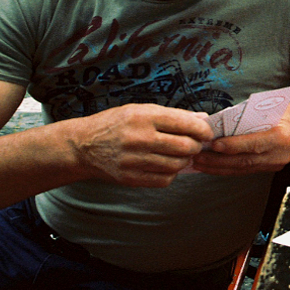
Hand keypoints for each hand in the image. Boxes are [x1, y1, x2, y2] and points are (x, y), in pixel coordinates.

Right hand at [72, 104, 213, 186]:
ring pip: (177, 164)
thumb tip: (203, 118)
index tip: (207, 133)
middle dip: (196, 146)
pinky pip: (164, 179)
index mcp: (143, 117)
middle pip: (185, 146)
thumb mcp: (141, 110)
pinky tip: (166, 165)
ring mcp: (134, 160)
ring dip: (184, 160)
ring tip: (180, 154)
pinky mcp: (131, 178)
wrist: (83, 145)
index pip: (185, 123)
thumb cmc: (116, 124)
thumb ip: (173, 115)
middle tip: (194, 144)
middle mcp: (139, 138)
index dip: (202, 130)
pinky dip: (171, 173)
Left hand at [191, 103, 289, 175]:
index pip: (253, 144)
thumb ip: (249, 116)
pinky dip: (228, 169)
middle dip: (218, 161)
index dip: (232, 146)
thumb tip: (220, 122)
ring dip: (219, 167)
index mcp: (280, 136)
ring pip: (243, 169)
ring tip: (199, 164)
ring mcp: (275, 163)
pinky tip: (213, 167)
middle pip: (245, 161)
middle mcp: (279, 153)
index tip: (214, 145)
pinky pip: (246, 170)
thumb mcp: (270, 108)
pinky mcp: (271, 168)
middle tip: (198, 157)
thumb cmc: (286, 112)